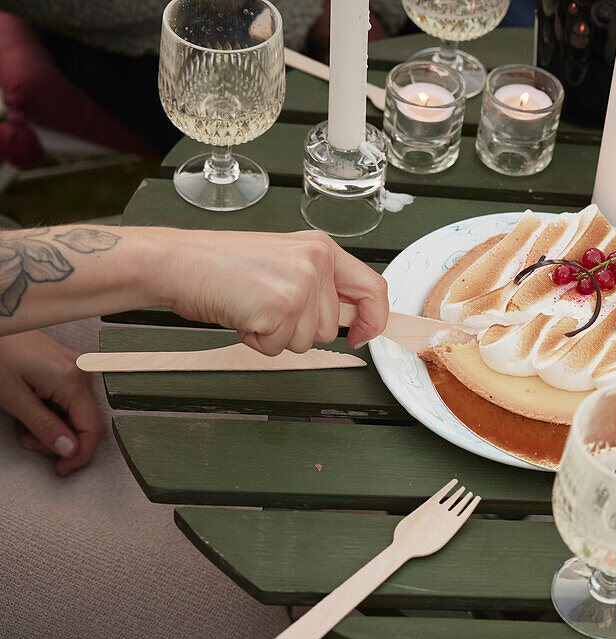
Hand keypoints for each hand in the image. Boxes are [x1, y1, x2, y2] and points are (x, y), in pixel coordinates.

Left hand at [0, 330, 105, 475]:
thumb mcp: (13, 397)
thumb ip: (43, 426)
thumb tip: (69, 450)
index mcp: (72, 380)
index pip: (92, 429)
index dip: (80, 455)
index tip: (62, 468)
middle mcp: (82, 373)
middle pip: (85, 423)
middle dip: (59, 440)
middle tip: (28, 440)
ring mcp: (78, 368)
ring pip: (77, 413)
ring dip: (53, 427)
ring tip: (24, 424)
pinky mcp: (70, 367)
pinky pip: (71, 400)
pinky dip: (53, 412)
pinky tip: (31, 409)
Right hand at [155, 229, 387, 355]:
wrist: (179, 262)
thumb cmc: (223, 264)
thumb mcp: (285, 261)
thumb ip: (320, 284)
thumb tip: (353, 318)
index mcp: (322, 249)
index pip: (373, 288)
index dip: (374, 319)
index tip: (364, 335)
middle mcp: (316, 264)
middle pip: (330, 328)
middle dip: (297, 329)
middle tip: (266, 303)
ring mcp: (299, 286)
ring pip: (305, 342)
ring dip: (276, 335)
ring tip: (252, 306)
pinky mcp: (279, 310)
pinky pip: (278, 349)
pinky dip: (256, 341)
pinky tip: (242, 314)